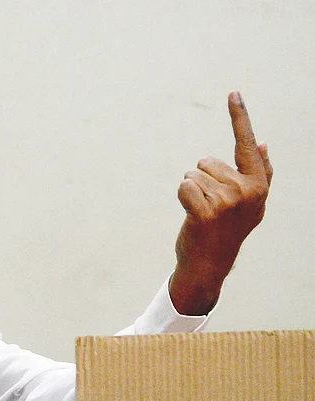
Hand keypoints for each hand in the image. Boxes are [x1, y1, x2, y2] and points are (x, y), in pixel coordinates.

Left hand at [169, 91, 271, 314]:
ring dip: (191, 191)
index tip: (233, 92)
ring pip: (192, 175)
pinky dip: (182, 198)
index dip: (240, 117)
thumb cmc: (226, 230)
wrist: (210, 263)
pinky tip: (191, 216)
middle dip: (202, 179)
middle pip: (206, 162)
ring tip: (202, 212)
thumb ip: (259, 173)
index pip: (247, 144)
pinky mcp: (205, 213)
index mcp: (259, 185)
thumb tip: (264, 143)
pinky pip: (183, 187)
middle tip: (210, 206)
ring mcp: (227, 202)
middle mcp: (247, 191)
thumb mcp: (250, 203)